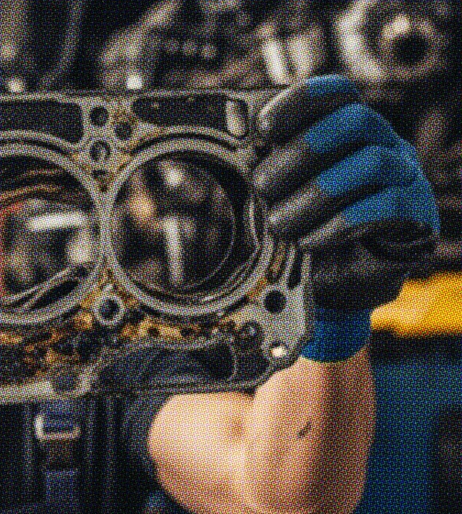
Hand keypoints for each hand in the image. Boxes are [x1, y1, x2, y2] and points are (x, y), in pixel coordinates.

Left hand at [253, 75, 438, 360]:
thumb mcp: (277, 196)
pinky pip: (388, 207)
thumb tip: (232, 127)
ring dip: (315, 194)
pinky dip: (341, 224)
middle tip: (260, 185)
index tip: (262, 127)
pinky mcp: (418, 217)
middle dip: (302, 151)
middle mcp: (385, 145)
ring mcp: (407, 178)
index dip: (301, 101)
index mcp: (351, 131)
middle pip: (357, 120)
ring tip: (278, 224)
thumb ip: (262, 164)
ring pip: (371, 164)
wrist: (336, 284)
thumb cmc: (305, 228)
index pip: (338, 93)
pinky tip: (308, 242)